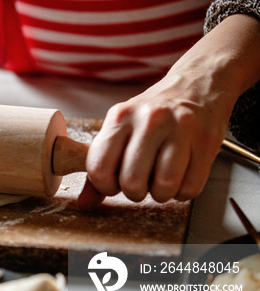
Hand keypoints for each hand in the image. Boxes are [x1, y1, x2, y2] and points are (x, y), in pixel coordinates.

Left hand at [77, 14, 259, 207]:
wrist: (195, 87)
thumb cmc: (152, 115)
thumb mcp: (120, 130)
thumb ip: (101, 165)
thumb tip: (85, 203)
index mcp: (120, 117)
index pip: (99, 168)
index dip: (106, 186)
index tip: (115, 183)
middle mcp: (148, 120)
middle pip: (132, 182)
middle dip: (135, 192)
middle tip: (141, 181)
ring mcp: (180, 129)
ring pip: (163, 187)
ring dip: (161, 194)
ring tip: (161, 178)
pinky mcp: (206, 141)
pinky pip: (189, 188)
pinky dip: (183, 191)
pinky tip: (181, 175)